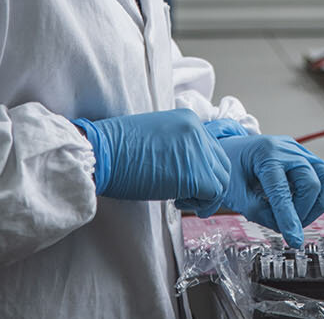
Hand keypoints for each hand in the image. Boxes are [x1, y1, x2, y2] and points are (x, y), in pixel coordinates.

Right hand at [72, 109, 229, 214]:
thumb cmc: (118, 149)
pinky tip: (180, 203)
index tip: (188, 180)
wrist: (101, 153)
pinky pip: (213, 194)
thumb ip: (178, 145)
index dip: (203, 168)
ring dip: (206, 195)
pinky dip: (202, 204)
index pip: (212, 148)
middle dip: (209, 182)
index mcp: (189, 119)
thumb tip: (188, 166)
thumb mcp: (155, 135)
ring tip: (182, 200)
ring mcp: (199, 152)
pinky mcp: (195, 175)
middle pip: (221, 163)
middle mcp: (198, 132)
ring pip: (221, 180)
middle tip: (188, 194)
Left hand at [213, 134, 323, 247]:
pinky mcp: (306, 157)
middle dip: (302, 211)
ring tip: (299, 217)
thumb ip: (258, 212)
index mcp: (265, 154)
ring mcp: (298, 151)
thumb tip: (283, 227)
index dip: (289, 218)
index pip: (282, 190)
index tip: (294, 239)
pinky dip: (316, 195)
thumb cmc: (231, 168)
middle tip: (288, 226)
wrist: (231, 149)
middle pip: (311, 182)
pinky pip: (323, 176)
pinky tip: (300, 205)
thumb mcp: (235, 193)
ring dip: (316, 203)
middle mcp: (286, 149)